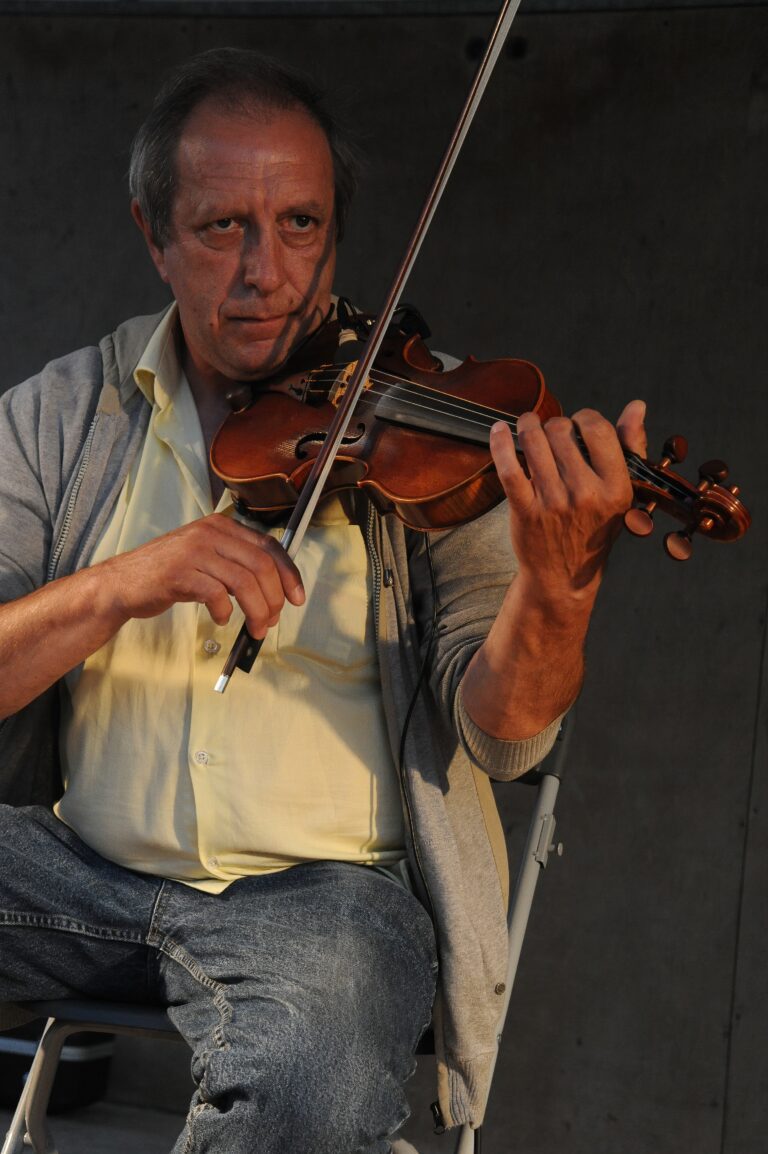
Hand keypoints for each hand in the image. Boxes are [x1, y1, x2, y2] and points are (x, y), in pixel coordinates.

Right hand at [95, 512, 304, 637]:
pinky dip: (225, 612)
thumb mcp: (206, 559)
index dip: (289, 574)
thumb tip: (275, 591)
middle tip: (271, 621)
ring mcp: (194, 551)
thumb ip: (236, 564)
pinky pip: (217, 595)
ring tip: (255, 629)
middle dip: (274, 599)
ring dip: (257, 611)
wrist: (122, 583)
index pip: (269, 546)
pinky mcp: (179, 573)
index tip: (297, 598)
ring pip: (245, 582)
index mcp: (221, 526)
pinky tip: (221, 619)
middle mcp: (210, 532)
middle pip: (261, 566)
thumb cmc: (168, 575)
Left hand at [489, 399, 646, 606]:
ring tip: (527, 425)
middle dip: (554, 424)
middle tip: (551, 432)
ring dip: (527, 425)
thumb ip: (631, 447)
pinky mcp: (525, 511)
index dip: (585, 417)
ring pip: (534, 443)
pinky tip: (498, 430)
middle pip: (562, 431)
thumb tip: (637, 407)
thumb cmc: (594, 528)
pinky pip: (509, 467)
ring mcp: (554, 503)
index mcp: (615, 487)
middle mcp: (586, 494)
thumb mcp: (623, 493)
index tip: (578, 424)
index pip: (598, 430)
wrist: (565, 576)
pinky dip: (500, 443)